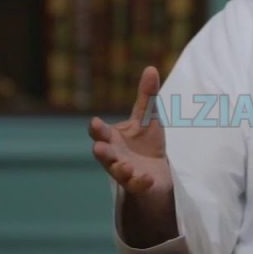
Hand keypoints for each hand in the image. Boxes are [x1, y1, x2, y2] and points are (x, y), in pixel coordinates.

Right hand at [88, 66, 176, 245]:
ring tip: (125, 166)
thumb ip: (147, 96)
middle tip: (99, 148)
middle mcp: (114, 156)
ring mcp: (125, 172)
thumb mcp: (147, 117)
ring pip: (118, 172)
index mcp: (112, 138)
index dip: (97, 128)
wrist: (157, 173)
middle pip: (104, 154)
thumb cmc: (146, 143)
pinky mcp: (138, 185)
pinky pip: (137, 185)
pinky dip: (140, 182)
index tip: (95, 122)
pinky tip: (146, 179)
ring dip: (120, 169)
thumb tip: (150, 68)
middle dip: (102, 151)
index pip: (101, 133)